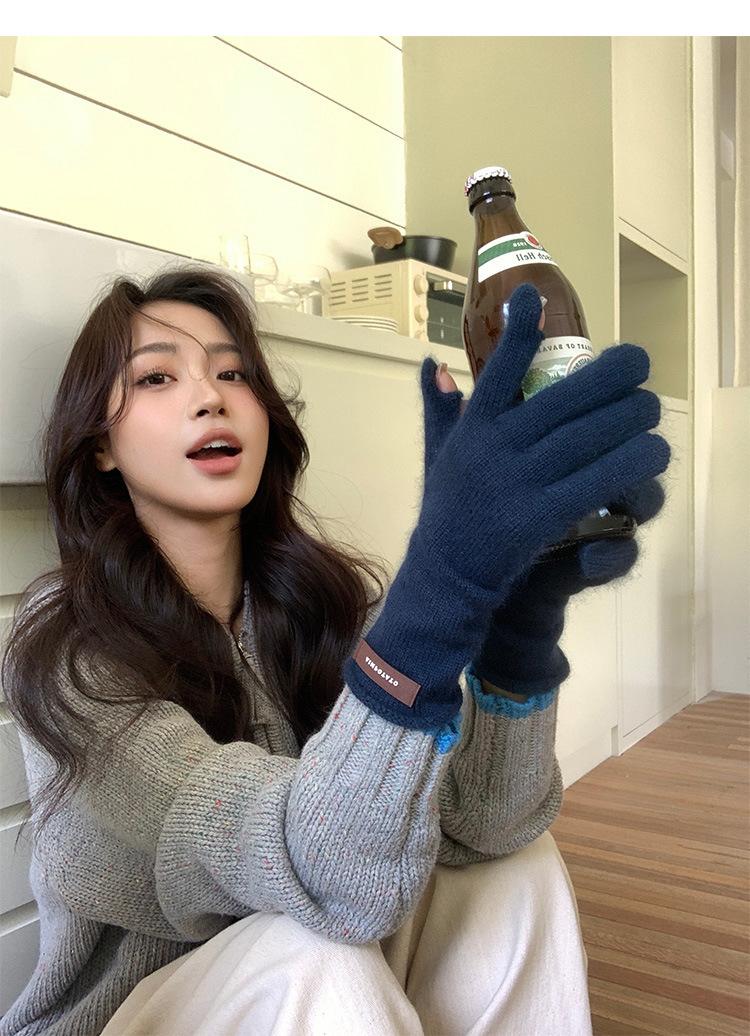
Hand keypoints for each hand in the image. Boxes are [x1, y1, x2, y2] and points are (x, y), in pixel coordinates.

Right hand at [344, 283, 668, 730]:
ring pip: (589, 437)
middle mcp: (494, 448)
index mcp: (472, 428)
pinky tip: (650, 455)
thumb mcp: (439, 455)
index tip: (534, 296)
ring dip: (630, 420)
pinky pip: (596, 480)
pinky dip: (630, 465)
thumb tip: (429, 362)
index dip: (519, 333)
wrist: (446, 578)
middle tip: (640, 366)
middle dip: (611, 378)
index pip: (496, 371)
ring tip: (651, 412)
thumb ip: (439, 408)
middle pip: (565, 398)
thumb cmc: (448, 512)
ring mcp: (517, 482)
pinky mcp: (539, 517)